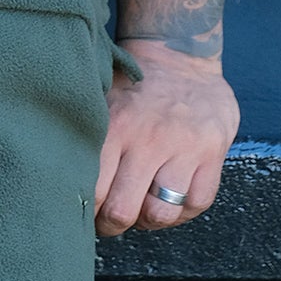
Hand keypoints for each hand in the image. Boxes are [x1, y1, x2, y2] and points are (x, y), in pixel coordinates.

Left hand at [93, 40, 239, 235]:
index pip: (94, 189)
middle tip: (110, 220)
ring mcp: (184, 147)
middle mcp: (149, 139)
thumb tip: (67, 183)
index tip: (86, 213)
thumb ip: (92, 140)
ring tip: (141, 208)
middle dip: (113, 225)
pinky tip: (171, 200)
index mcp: (116, 126)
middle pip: (124, 209)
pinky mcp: (213, 152)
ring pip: (161, 213)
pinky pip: (197, 203)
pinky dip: (182, 212)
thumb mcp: (105, 100)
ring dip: (148, 220)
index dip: (88, 212)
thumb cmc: (134, 85)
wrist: (180, 55)